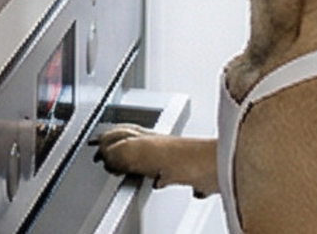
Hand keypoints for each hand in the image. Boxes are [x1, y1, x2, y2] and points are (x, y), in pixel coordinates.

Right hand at [95, 127, 217, 196]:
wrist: (221, 167)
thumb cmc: (191, 158)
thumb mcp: (149, 154)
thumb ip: (126, 153)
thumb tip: (108, 155)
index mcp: (147, 137)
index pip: (121, 134)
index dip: (106, 140)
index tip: (95, 148)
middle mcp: (159, 143)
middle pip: (133, 141)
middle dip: (117, 145)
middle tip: (104, 153)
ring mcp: (173, 156)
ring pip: (147, 154)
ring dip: (133, 158)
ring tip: (123, 165)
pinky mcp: (186, 171)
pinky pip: (163, 170)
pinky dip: (154, 173)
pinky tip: (157, 181)